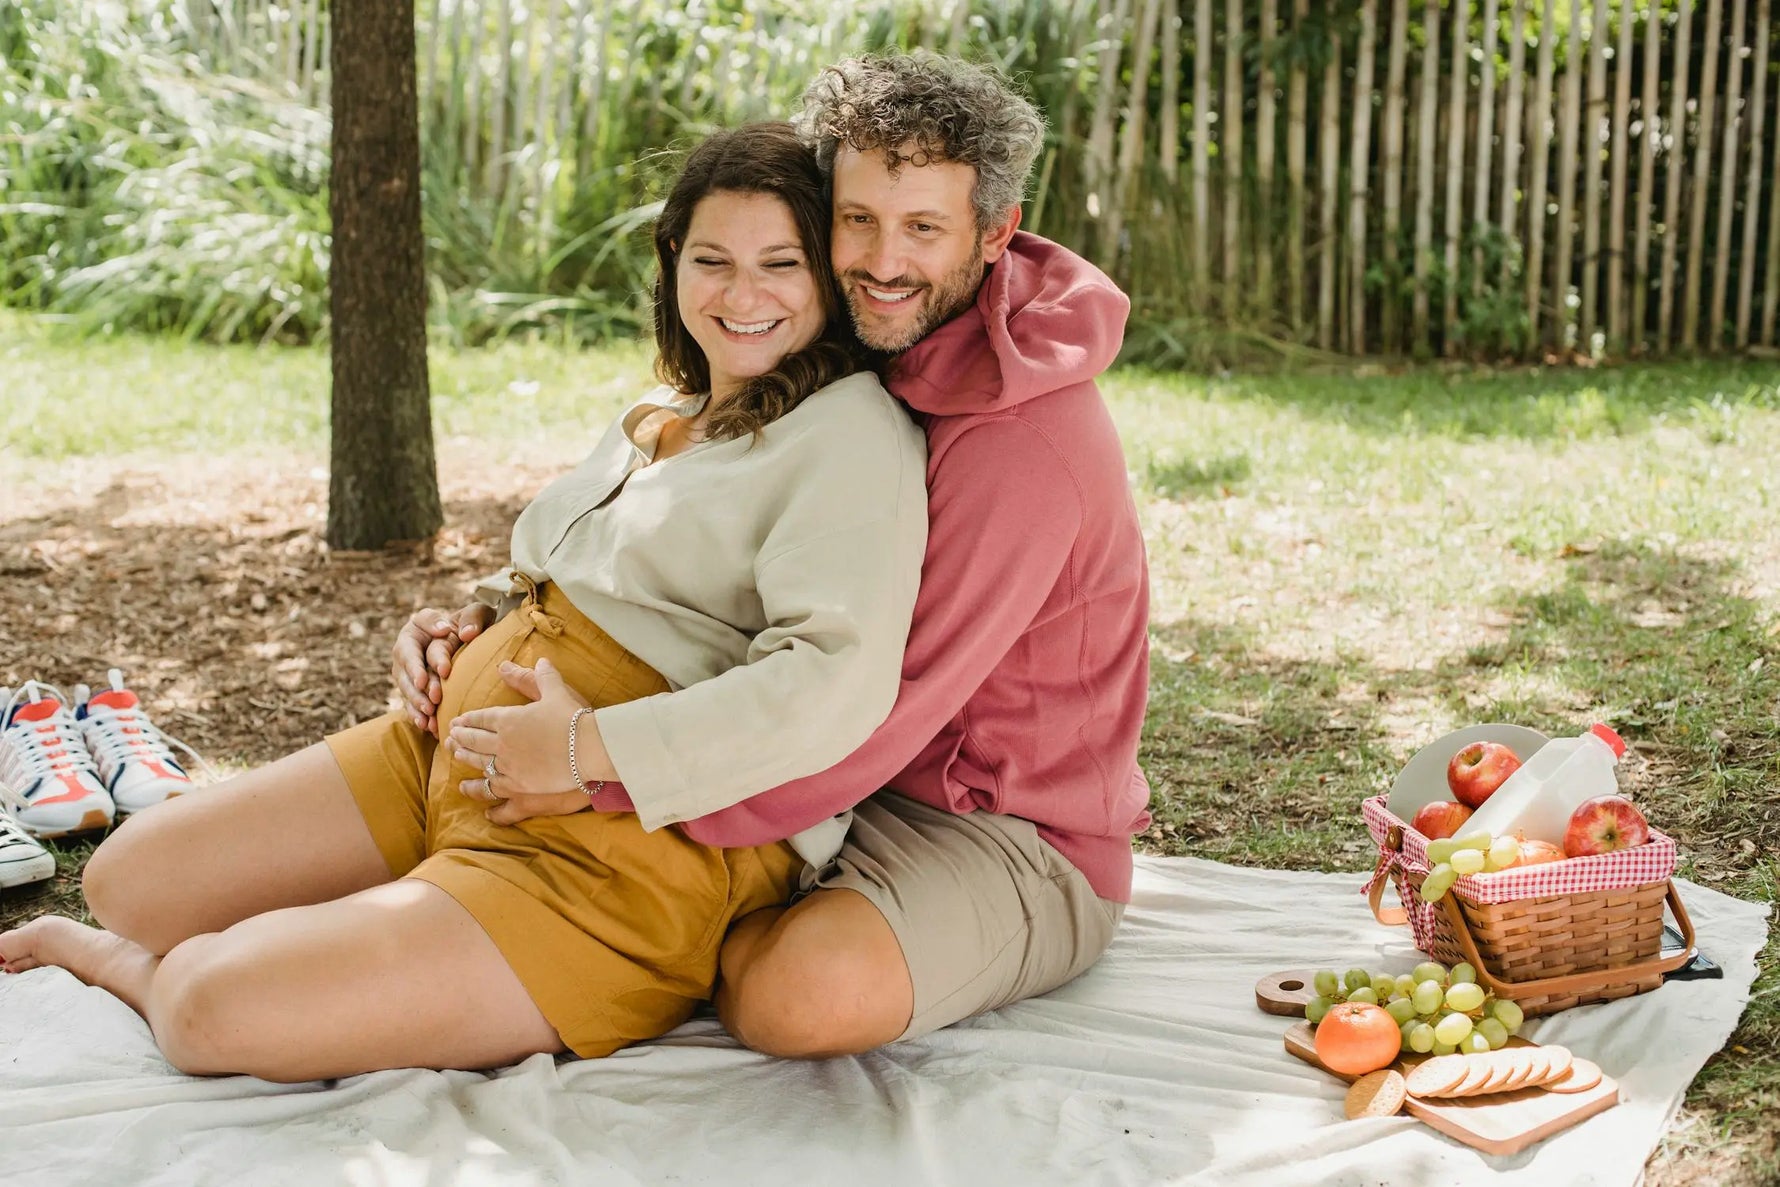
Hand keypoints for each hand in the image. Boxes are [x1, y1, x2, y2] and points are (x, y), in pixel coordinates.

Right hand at [392, 602, 494, 735]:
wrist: (472, 640)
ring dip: (417, 703)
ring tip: (430, 714)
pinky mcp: (413, 688)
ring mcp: (407, 671)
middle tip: (434, 699)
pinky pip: (410, 703)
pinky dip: (418, 715)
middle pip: (407, 669)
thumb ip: (473, 616)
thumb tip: (467, 634)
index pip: (415, 643)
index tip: (443, 671)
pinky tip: (427, 725)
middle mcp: (407, 649)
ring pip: (406, 688)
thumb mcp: (478, 613)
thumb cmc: (474, 623)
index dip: (425, 659)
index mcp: (417, 628)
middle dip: (419, 686)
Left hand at [446, 657, 613, 824]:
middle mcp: (502, 743)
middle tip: (451, 737)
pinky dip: (485, 791)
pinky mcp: (520, 786)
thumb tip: (538, 660)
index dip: (468, 719)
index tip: (457, 721)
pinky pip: (495, 789)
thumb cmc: (574, 717)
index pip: (481, 718)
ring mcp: (509, 766)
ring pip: (479, 764)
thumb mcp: (556, 691)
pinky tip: (478, 791)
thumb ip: (542, 676)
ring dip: (466, 759)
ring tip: (457, 756)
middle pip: (474, 741)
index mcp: (508, 719)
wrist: (589, 749)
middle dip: (460, 738)